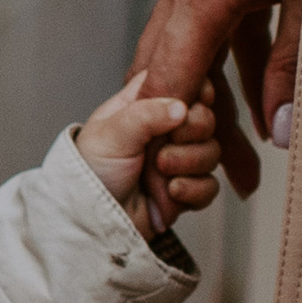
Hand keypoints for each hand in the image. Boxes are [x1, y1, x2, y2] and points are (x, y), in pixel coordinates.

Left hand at [75, 76, 222, 228]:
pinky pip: (211, 186)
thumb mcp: (111, 134)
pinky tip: (170, 191)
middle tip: (164, 146)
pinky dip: (194, 190)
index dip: (194, 90)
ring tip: (159, 171)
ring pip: (212, 152)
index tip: (186, 104)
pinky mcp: (186, 189)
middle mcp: (164, 129)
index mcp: (144, 104)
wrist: (91, 222)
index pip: (184, 81)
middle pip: (206, 117)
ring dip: (189, 163)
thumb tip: (182, 107)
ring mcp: (177, 160)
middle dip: (190, 133)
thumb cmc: (90, 172)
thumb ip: (146, 114)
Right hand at [129, 0, 301, 222]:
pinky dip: (230, 85)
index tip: (166, 188)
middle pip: (165, 78)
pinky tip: (260, 122)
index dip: (164, 138)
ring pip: (187, 64)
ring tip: (243, 175)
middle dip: (180, 139)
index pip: (167, 81)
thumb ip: (295, 63)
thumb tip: (282, 133)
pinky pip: (212, 43)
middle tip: (194, 196)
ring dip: (211, 118)